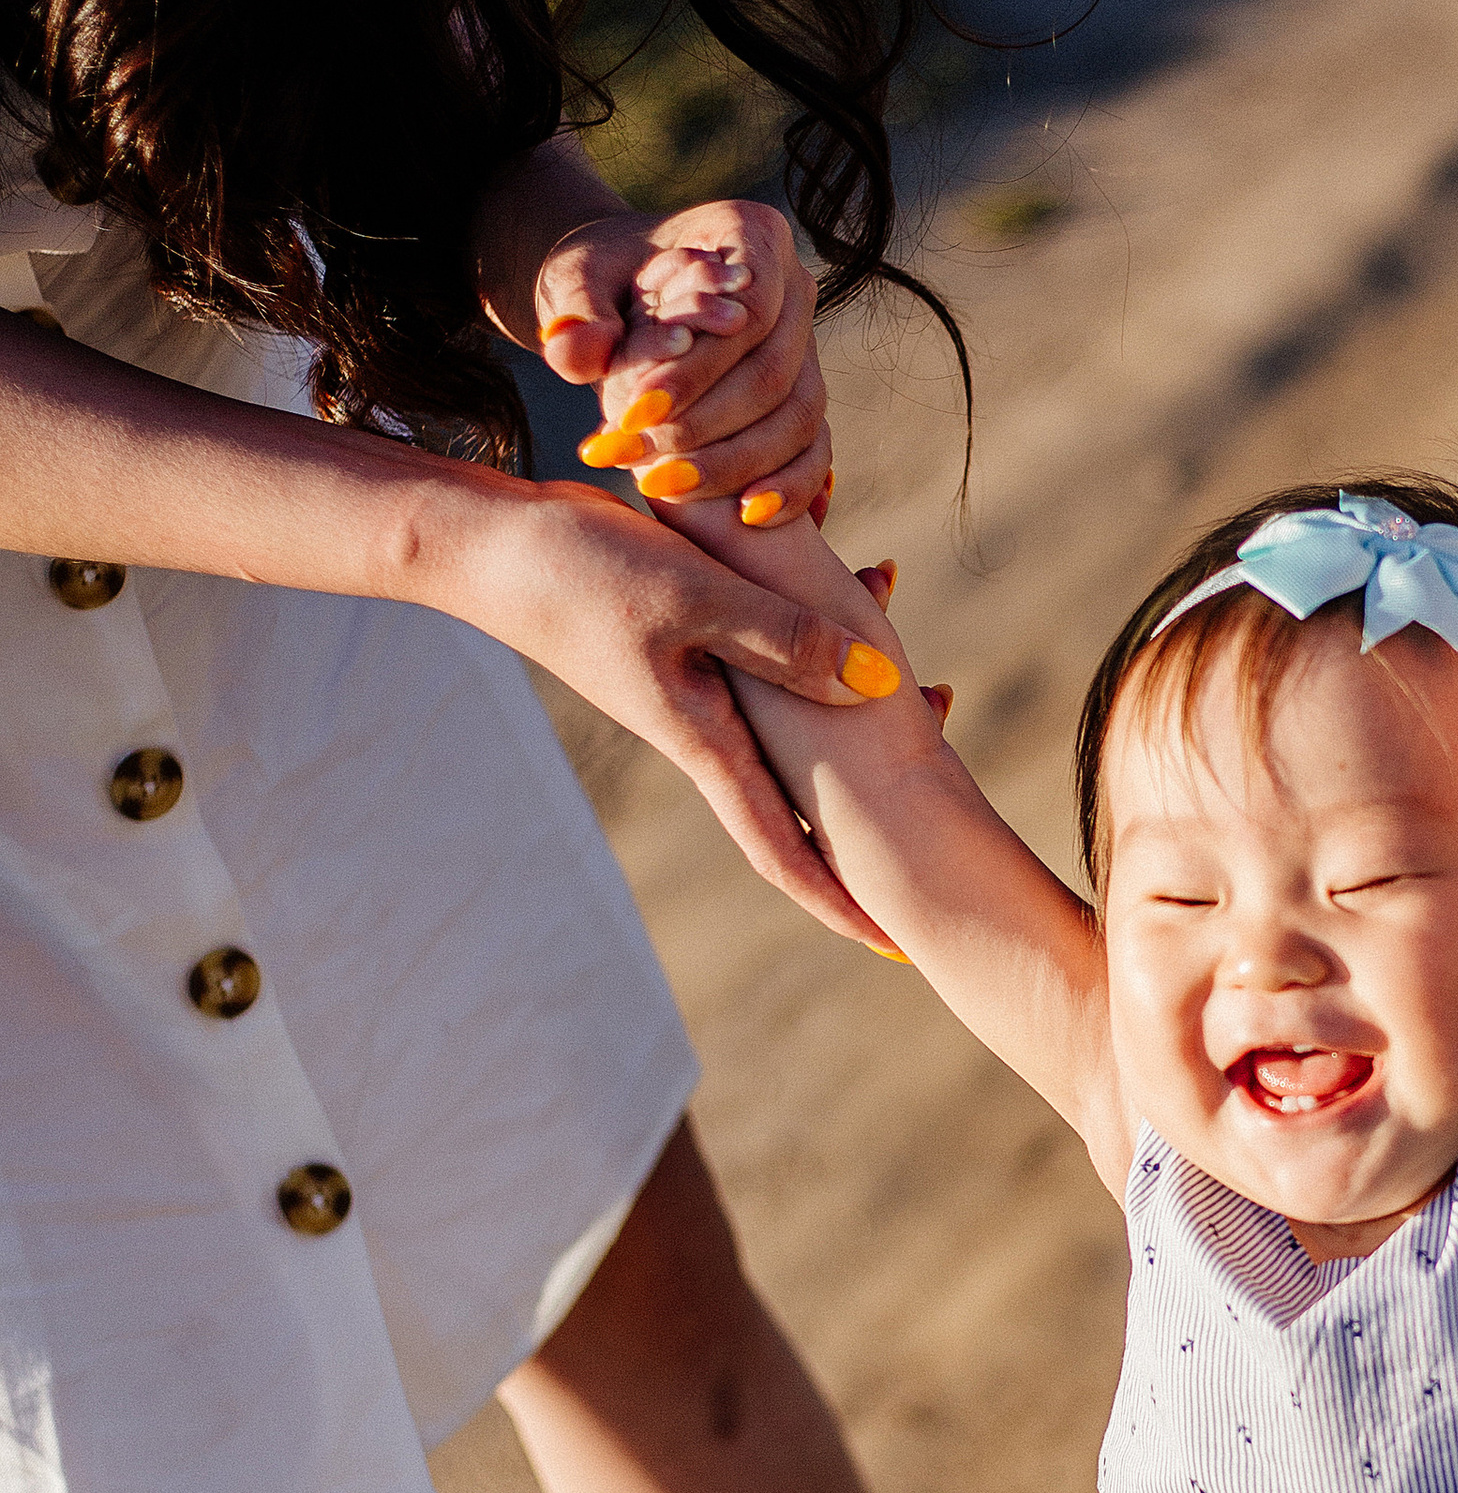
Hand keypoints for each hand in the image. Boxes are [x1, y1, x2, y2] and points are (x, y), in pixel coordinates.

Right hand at [457, 477, 895, 940]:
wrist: (489, 543)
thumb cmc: (582, 571)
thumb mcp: (693, 597)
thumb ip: (784, 638)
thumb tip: (879, 686)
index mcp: (704, 742)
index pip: (780, 847)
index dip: (837, 900)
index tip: (891, 949)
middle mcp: (703, 731)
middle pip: (795, 807)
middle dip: (859, 841)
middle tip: (922, 877)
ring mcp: (693, 691)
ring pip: (796, 730)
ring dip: (856, 730)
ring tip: (932, 717)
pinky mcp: (685, 645)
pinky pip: (776, 667)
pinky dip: (825, 656)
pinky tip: (862, 611)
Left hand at [532, 201, 831, 522]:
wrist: (619, 298)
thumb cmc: (600, 280)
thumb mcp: (573, 281)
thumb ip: (574, 313)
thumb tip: (574, 351)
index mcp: (751, 234)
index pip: (749, 311)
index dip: (697, 370)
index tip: (634, 414)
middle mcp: (796, 288)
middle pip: (775, 373)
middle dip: (707, 427)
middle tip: (639, 464)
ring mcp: (808, 348)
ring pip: (800, 419)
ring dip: (735, 464)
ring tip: (664, 488)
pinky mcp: (805, 400)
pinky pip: (815, 451)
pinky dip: (788, 488)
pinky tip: (745, 517)